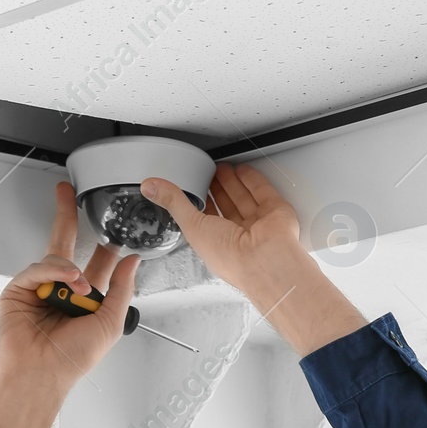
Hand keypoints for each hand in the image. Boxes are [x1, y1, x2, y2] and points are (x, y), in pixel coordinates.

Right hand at [0, 180, 142, 393]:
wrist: (41, 374)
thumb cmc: (72, 359)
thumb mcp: (111, 322)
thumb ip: (122, 289)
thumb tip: (132, 261)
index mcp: (84, 300)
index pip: (97, 264)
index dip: (106, 245)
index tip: (115, 228)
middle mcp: (61, 291)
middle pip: (66, 246)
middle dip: (67, 217)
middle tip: (68, 194)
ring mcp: (38, 289)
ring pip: (54, 258)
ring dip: (69, 269)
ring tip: (79, 287)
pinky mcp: (18, 290)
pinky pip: (37, 269)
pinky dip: (53, 271)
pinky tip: (65, 280)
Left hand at [141, 162, 306, 298]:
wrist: (264, 259)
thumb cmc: (232, 258)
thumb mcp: (192, 226)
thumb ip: (174, 203)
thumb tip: (151, 187)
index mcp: (216, 244)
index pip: (205, 219)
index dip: (199, 202)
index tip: (191, 187)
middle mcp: (238, 236)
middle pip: (225, 206)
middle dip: (216, 189)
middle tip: (206, 172)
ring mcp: (258, 224)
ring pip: (243, 198)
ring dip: (231, 182)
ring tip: (220, 167)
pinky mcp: (275, 213)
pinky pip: (263, 192)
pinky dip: (252, 180)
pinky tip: (242, 170)